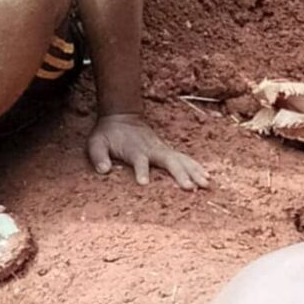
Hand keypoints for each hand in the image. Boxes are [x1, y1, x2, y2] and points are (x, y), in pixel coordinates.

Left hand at [87, 113, 208, 189]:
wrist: (121, 116)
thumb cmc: (108, 134)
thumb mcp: (96, 142)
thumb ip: (98, 156)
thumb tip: (103, 170)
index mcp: (135, 150)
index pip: (139, 161)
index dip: (140, 171)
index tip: (143, 182)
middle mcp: (152, 150)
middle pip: (169, 161)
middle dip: (180, 174)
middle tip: (191, 188)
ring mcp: (162, 150)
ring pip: (181, 160)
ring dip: (194, 171)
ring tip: (206, 184)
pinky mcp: (168, 152)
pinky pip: (185, 160)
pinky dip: (197, 167)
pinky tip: (208, 177)